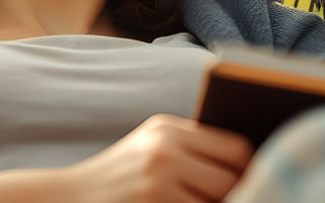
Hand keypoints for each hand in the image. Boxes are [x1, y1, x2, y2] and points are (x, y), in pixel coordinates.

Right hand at [60, 113, 253, 202]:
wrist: (68, 198)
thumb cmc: (120, 178)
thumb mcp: (151, 149)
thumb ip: (192, 150)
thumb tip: (251, 167)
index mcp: (167, 128)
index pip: (235, 148)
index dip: (252, 170)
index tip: (256, 183)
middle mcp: (163, 150)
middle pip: (232, 178)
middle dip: (240, 195)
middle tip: (244, 198)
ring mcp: (156, 181)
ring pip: (218, 202)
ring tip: (218, 202)